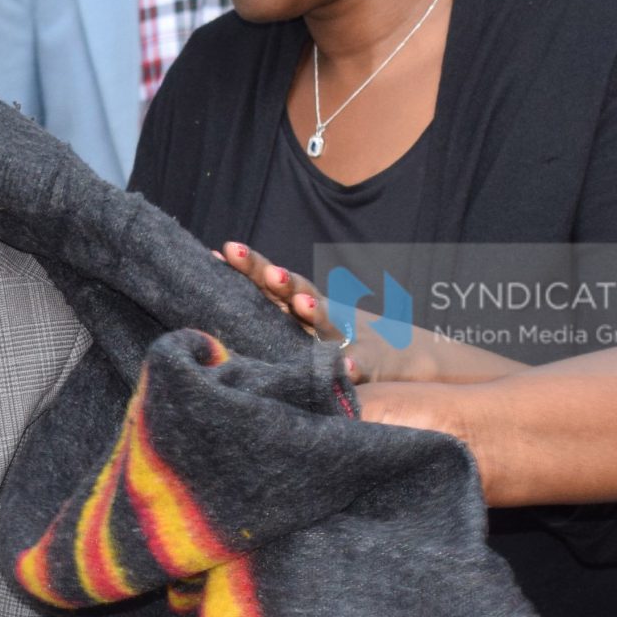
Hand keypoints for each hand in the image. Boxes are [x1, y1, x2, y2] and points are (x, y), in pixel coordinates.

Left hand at [218, 242, 440, 383]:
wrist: (401, 353)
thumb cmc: (332, 340)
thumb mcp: (298, 325)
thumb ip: (263, 315)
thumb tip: (215, 301)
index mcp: (299, 304)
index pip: (271, 281)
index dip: (250, 267)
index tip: (227, 250)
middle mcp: (321, 315)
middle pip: (298, 292)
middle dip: (281, 280)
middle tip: (268, 271)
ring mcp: (346, 337)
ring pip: (328, 323)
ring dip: (316, 312)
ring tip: (301, 304)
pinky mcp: (369, 364)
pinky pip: (359, 365)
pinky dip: (352, 365)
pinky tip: (345, 366)